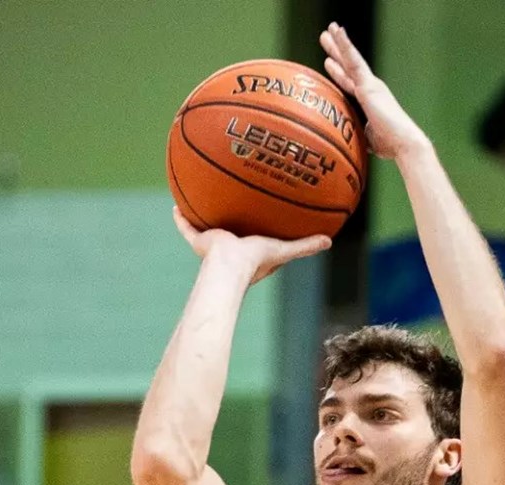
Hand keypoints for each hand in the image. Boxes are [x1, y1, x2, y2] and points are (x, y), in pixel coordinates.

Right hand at [173, 209, 328, 285]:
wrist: (230, 266)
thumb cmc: (257, 261)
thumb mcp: (284, 249)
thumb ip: (305, 246)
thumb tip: (329, 241)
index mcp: (249, 251)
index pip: (254, 237)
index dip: (258, 227)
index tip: (260, 214)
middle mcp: (230, 247)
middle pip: (229, 229)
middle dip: (230, 218)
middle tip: (231, 201)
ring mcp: (213, 244)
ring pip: (207, 226)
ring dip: (204, 215)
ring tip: (201, 197)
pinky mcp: (199, 241)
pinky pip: (187, 227)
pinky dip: (181, 218)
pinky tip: (175, 204)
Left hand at [318, 22, 429, 160]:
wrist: (404, 143)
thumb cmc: (390, 145)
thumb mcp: (367, 139)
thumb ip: (357, 135)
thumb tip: (346, 143)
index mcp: (369, 100)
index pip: (348, 82)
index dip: (338, 71)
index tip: (329, 61)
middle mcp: (371, 88)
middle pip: (348, 66)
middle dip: (336, 51)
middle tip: (325, 35)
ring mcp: (370, 85)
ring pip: (350, 59)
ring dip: (339, 43)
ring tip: (330, 27)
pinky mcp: (369, 85)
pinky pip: (353, 61)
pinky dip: (345, 46)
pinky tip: (338, 32)